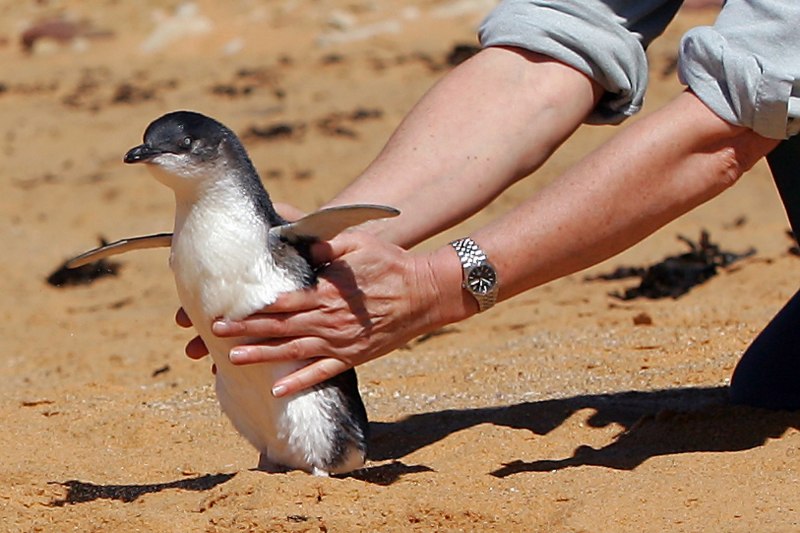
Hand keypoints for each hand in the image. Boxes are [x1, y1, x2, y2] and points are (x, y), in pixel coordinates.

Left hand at [211, 230, 460, 396]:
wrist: (425, 293)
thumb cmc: (391, 263)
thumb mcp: (358, 242)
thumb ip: (324, 241)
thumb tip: (294, 237)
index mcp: (326, 291)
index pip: (280, 302)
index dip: (251, 306)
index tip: (225, 307)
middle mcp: (328, 320)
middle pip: (278, 327)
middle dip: (245, 330)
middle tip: (215, 333)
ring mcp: (341, 341)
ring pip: (293, 352)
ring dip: (262, 356)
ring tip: (232, 359)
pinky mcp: (354, 356)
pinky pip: (322, 372)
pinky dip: (299, 382)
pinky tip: (278, 390)